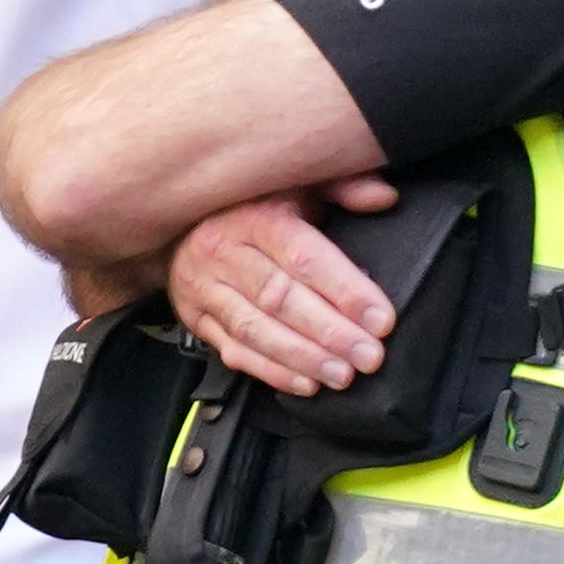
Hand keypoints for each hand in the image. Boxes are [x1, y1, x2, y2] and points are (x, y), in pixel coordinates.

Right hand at [170, 179, 401, 395]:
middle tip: (368, 355)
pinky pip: (233, 351)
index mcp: (254, 216)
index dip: (344, 291)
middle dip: (330, 333)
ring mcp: (204, 290)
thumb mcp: (297, 180)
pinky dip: (271, 371)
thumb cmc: (251, 202)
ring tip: (342, 375)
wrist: (178, 219)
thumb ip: (343, 185)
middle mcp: (223, 253)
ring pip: (255, 331)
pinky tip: (304, 382)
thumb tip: (385, 197)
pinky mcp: (196, 319)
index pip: (304, 258)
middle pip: (280, 299)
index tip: (379, 319)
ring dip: (302, 358)